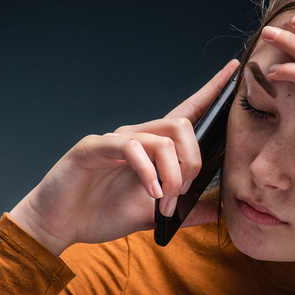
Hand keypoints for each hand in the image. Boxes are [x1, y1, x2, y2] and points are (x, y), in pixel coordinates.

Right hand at [9, 60, 238, 255]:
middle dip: (193, 161)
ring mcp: (114, 140)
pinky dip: (148, 173)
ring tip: (164, 202)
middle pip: (182, 125)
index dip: (210, 91)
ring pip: (160, 139)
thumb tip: (217, 212)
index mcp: (151, 148)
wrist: (60, 224)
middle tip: (182, 193)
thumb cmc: (101, 213)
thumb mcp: (153, 216)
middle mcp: (135, 136)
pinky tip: (151, 194)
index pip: (187, 112)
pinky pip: (130, 149)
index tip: (233, 70)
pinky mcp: (93, 148)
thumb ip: (185, 211)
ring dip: (172, 174)